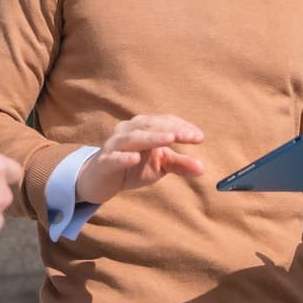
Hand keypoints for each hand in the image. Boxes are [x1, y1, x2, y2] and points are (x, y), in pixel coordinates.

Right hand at [75, 114, 204, 204]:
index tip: (199, 137)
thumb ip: (180, 165)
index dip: (182, 127)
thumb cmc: (133, 167)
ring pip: (133, 137)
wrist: (99, 180)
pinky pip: (113, 157)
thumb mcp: (159, 166)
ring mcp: (114, 145)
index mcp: (144, 127)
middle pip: (151, 125)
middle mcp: (128, 130)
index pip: (165, 122)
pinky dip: (123, 157)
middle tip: (191, 136)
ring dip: (152, 138)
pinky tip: (134, 158)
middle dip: (172, 129)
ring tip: (169, 139)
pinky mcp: (103, 162)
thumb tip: (202, 168)